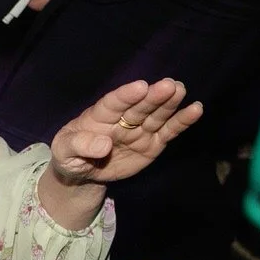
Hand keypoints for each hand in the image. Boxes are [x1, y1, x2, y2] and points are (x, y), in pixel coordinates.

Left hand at [49, 78, 204, 185]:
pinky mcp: (153, 143)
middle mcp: (123, 119)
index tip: (140, 86)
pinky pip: (169, 131)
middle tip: (169, 85)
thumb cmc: (69, 155)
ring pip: (156, 115)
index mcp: (99, 116)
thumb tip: (103, 144)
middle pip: (139, 106)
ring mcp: (139, 130)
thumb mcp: (64, 152)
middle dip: (153, 96)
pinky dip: (182, 121)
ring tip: (180, 89)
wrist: (82, 173)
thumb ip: (80, 145)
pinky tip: (196, 109)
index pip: (113, 103)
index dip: (126, 95)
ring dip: (170, 103)